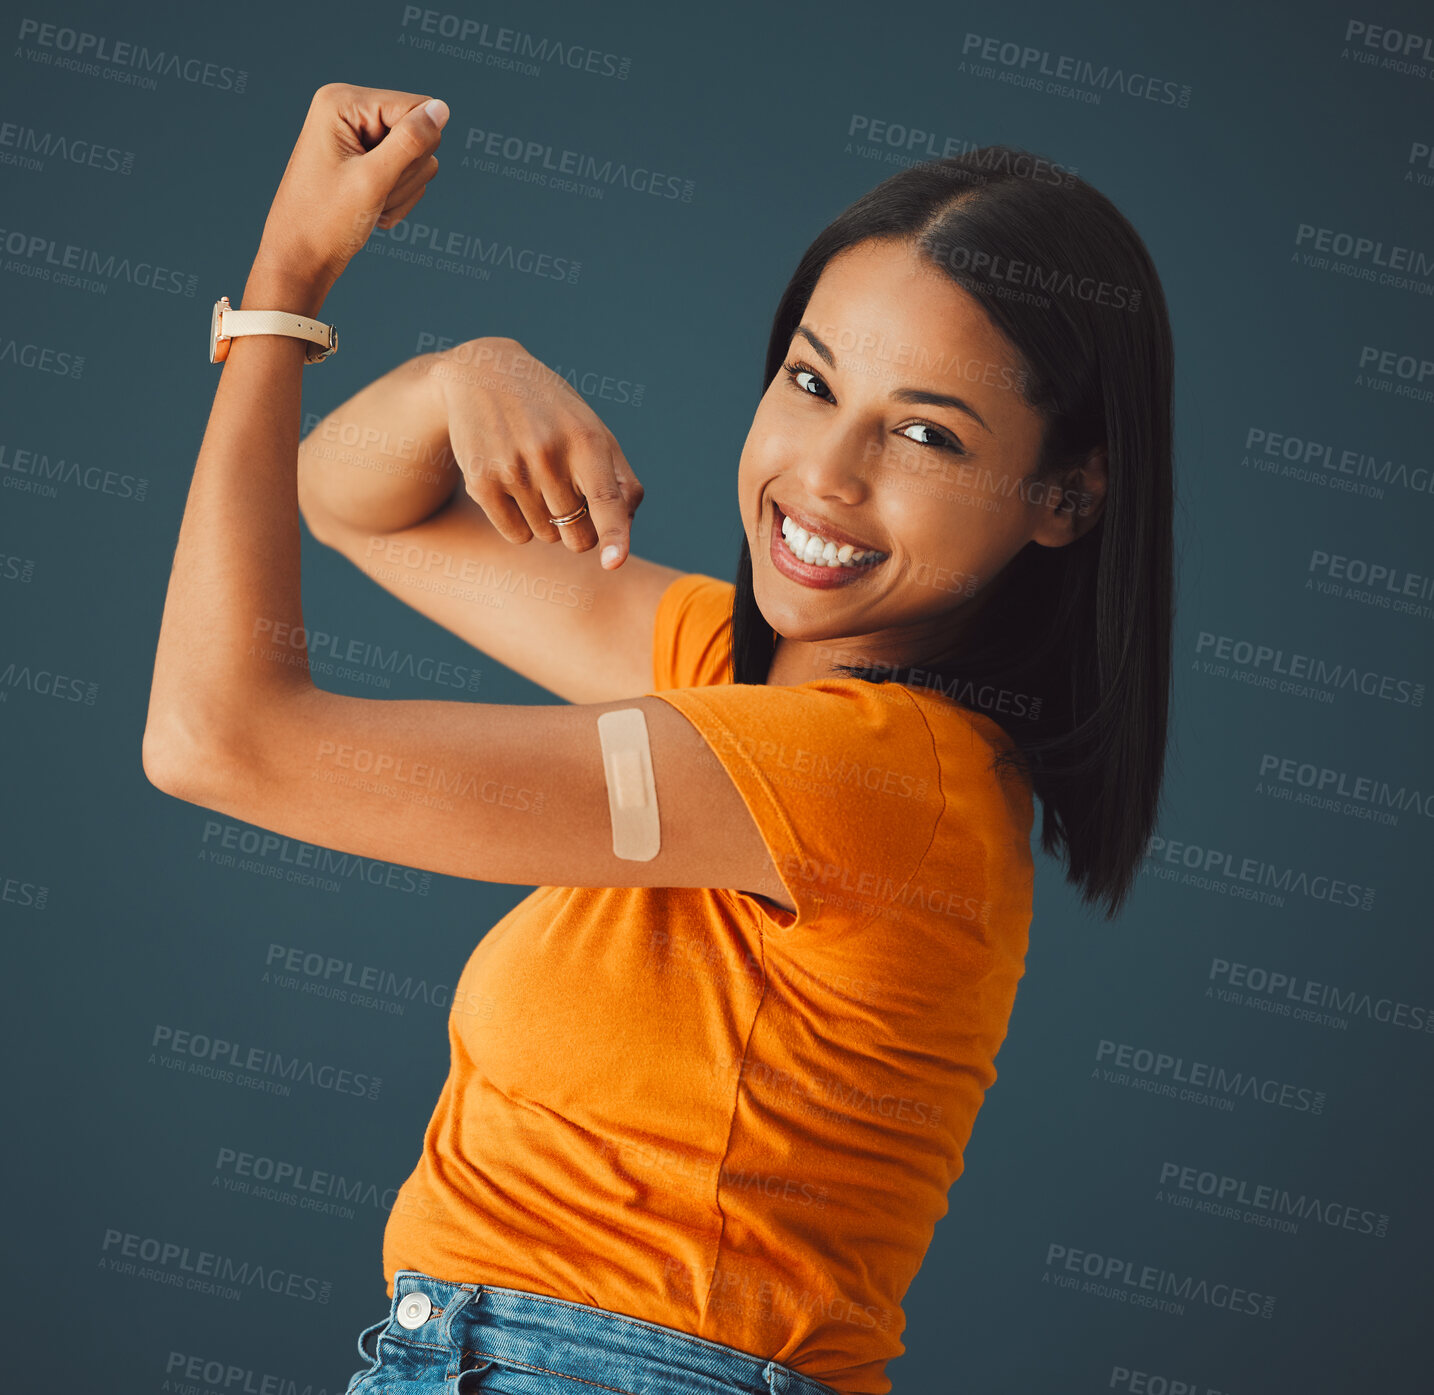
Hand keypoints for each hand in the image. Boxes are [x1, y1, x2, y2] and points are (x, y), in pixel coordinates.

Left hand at [251, 82, 447, 293]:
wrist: (301, 258)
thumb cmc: (325, 221)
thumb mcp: (372, 180)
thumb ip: (410, 142)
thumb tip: (442, 108)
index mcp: (344, 102)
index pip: (416, 108)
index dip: (413, 148)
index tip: (380, 175)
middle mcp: (351, 112)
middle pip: (419, 133)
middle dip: (405, 173)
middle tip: (372, 194)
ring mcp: (360, 137)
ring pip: (419, 160)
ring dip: (401, 192)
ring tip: (369, 205)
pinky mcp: (367, 161)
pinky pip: (408, 176)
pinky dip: (396, 200)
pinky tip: (370, 210)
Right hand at [435, 338, 644, 569]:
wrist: (484, 374)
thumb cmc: (553, 412)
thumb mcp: (594, 431)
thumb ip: (621, 480)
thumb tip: (623, 528)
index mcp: (586, 441)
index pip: (605, 499)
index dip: (614, 535)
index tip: (613, 564)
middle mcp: (548, 455)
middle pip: (578, 537)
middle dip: (579, 529)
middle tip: (569, 497)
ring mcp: (512, 469)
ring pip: (547, 537)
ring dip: (548, 521)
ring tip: (535, 477)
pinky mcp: (482, 482)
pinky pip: (517, 535)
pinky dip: (521, 524)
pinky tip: (514, 488)